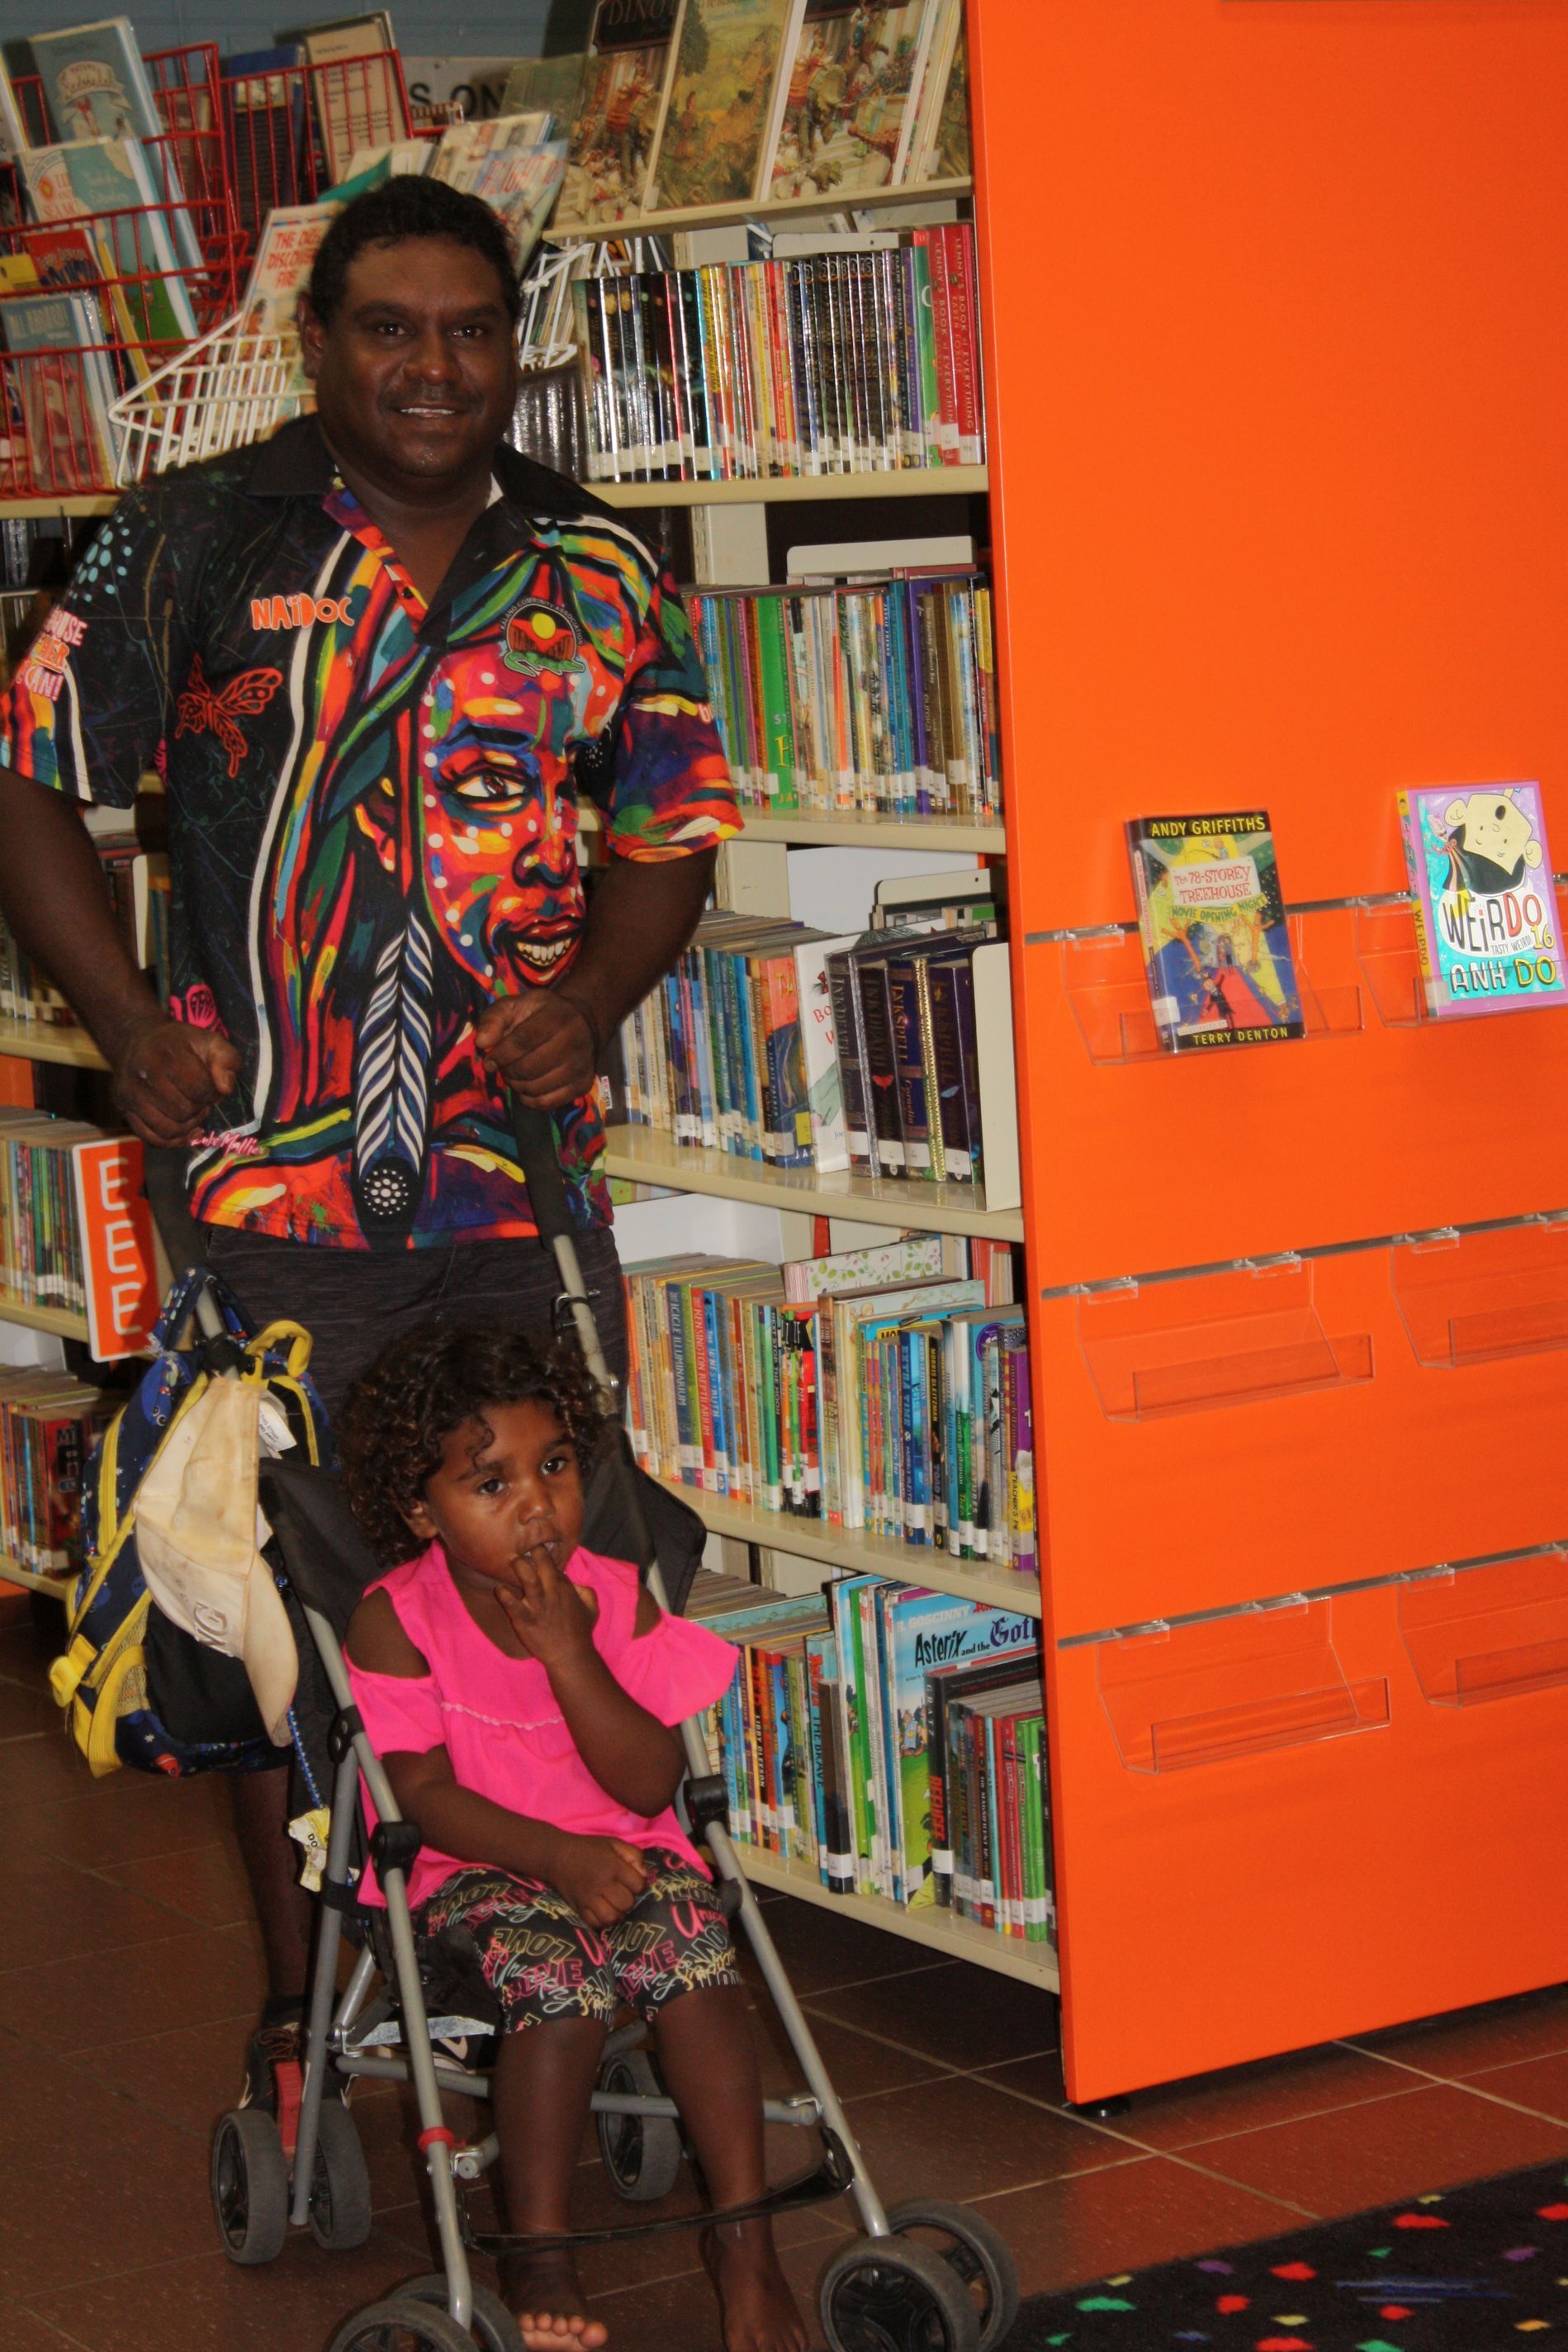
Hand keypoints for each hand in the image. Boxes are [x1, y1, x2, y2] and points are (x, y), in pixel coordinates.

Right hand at [111, 1013, 240, 1146]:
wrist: (136, 1039)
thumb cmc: (178, 1043)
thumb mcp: (209, 1040)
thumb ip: (227, 1060)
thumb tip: (225, 1089)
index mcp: (168, 1054)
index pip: (201, 1089)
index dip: (213, 1093)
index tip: (210, 1087)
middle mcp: (145, 1075)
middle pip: (184, 1112)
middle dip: (200, 1109)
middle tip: (199, 1098)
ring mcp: (130, 1094)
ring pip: (169, 1130)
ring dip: (188, 1126)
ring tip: (190, 1110)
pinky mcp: (123, 1108)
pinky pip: (152, 1139)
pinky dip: (172, 1140)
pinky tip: (183, 1130)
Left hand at [474, 989, 598, 1110]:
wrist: (580, 1021)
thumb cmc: (540, 1014)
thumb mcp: (515, 1006)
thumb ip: (493, 1019)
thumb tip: (481, 1043)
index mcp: (556, 1017)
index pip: (523, 1042)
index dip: (500, 1055)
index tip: (489, 1061)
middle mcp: (574, 1042)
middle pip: (529, 1068)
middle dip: (508, 1071)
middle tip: (504, 1067)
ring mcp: (581, 1066)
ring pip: (537, 1088)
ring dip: (517, 1085)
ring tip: (515, 1075)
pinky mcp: (582, 1085)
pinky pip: (548, 1102)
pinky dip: (530, 1099)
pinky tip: (527, 1087)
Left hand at [495, 1552, 597, 1673]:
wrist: (570, 1655)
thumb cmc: (581, 1631)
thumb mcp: (592, 1606)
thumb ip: (585, 1590)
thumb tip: (573, 1582)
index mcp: (565, 1587)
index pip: (553, 1564)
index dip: (544, 1553)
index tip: (536, 1546)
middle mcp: (551, 1593)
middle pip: (541, 1564)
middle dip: (532, 1551)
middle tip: (521, 1545)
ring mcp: (537, 1606)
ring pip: (527, 1579)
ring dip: (518, 1566)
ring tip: (510, 1558)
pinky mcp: (524, 1620)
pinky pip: (511, 1604)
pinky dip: (503, 1595)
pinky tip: (498, 1588)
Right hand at [548, 1832, 649, 1928]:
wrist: (558, 1856)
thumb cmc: (589, 1848)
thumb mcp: (614, 1843)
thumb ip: (634, 1856)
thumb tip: (643, 1876)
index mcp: (613, 1867)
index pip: (639, 1885)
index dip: (639, 1884)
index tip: (631, 1881)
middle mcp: (602, 1884)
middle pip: (627, 1904)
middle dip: (628, 1899)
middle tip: (621, 1893)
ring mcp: (589, 1899)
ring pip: (612, 1918)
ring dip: (617, 1913)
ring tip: (614, 1905)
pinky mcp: (579, 1908)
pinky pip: (596, 1924)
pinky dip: (602, 1921)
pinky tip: (603, 1911)